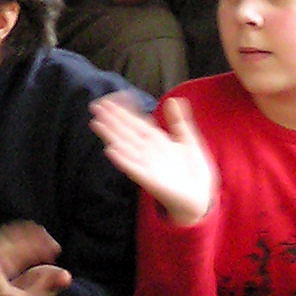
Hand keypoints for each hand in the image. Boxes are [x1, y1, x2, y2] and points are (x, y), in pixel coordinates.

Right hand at [92, 93, 214, 224]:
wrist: (200, 197)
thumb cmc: (192, 171)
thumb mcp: (188, 140)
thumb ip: (179, 121)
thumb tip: (173, 99)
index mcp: (155, 140)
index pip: (136, 122)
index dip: (123, 110)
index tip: (110, 99)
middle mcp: (147, 151)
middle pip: (126, 132)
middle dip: (111, 119)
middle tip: (96, 105)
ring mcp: (146, 165)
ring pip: (125, 147)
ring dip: (110, 136)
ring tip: (97, 123)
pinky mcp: (149, 181)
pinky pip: (133, 169)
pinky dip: (122, 160)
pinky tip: (111, 151)